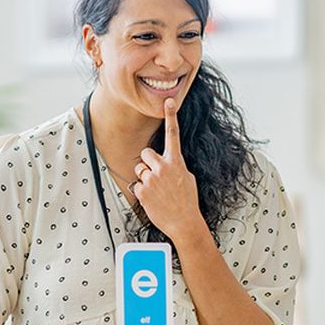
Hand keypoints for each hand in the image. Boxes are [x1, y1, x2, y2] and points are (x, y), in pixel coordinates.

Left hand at [131, 98, 204, 241]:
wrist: (184, 222)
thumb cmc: (187, 201)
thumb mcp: (187, 178)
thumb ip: (175, 166)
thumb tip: (168, 163)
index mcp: (176, 162)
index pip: (173, 134)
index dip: (171, 116)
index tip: (169, 101)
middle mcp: (163, 167)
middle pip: (146, 153)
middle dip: (148, 162)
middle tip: (157, 175)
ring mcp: (152, 179)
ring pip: (140, 169)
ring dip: (145, 177)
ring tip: (157, 190)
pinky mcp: (142, 191)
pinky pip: (137, 184)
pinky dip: (143, 191)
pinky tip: (153, 199)